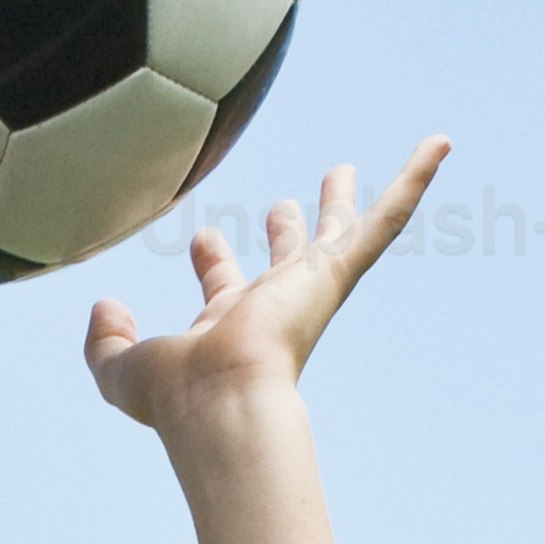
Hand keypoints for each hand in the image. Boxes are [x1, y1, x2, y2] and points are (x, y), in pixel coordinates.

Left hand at [84, 138, 448, 442]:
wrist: (221, 400)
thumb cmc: (176, 397)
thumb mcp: (121, 370)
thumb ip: (105, 341)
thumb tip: (105, 304)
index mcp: (228, 324)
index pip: (224, 286)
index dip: (214, 262)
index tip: (205, 241)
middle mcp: (273, 306)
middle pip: (286, 260)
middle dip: (287, 232)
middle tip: (287, 206)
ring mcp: (308, 289)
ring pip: (337, 234)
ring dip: (344, 202)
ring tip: (346, 169)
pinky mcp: (336, 273)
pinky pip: (386, 218)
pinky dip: (414, 180)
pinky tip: (439, 143)